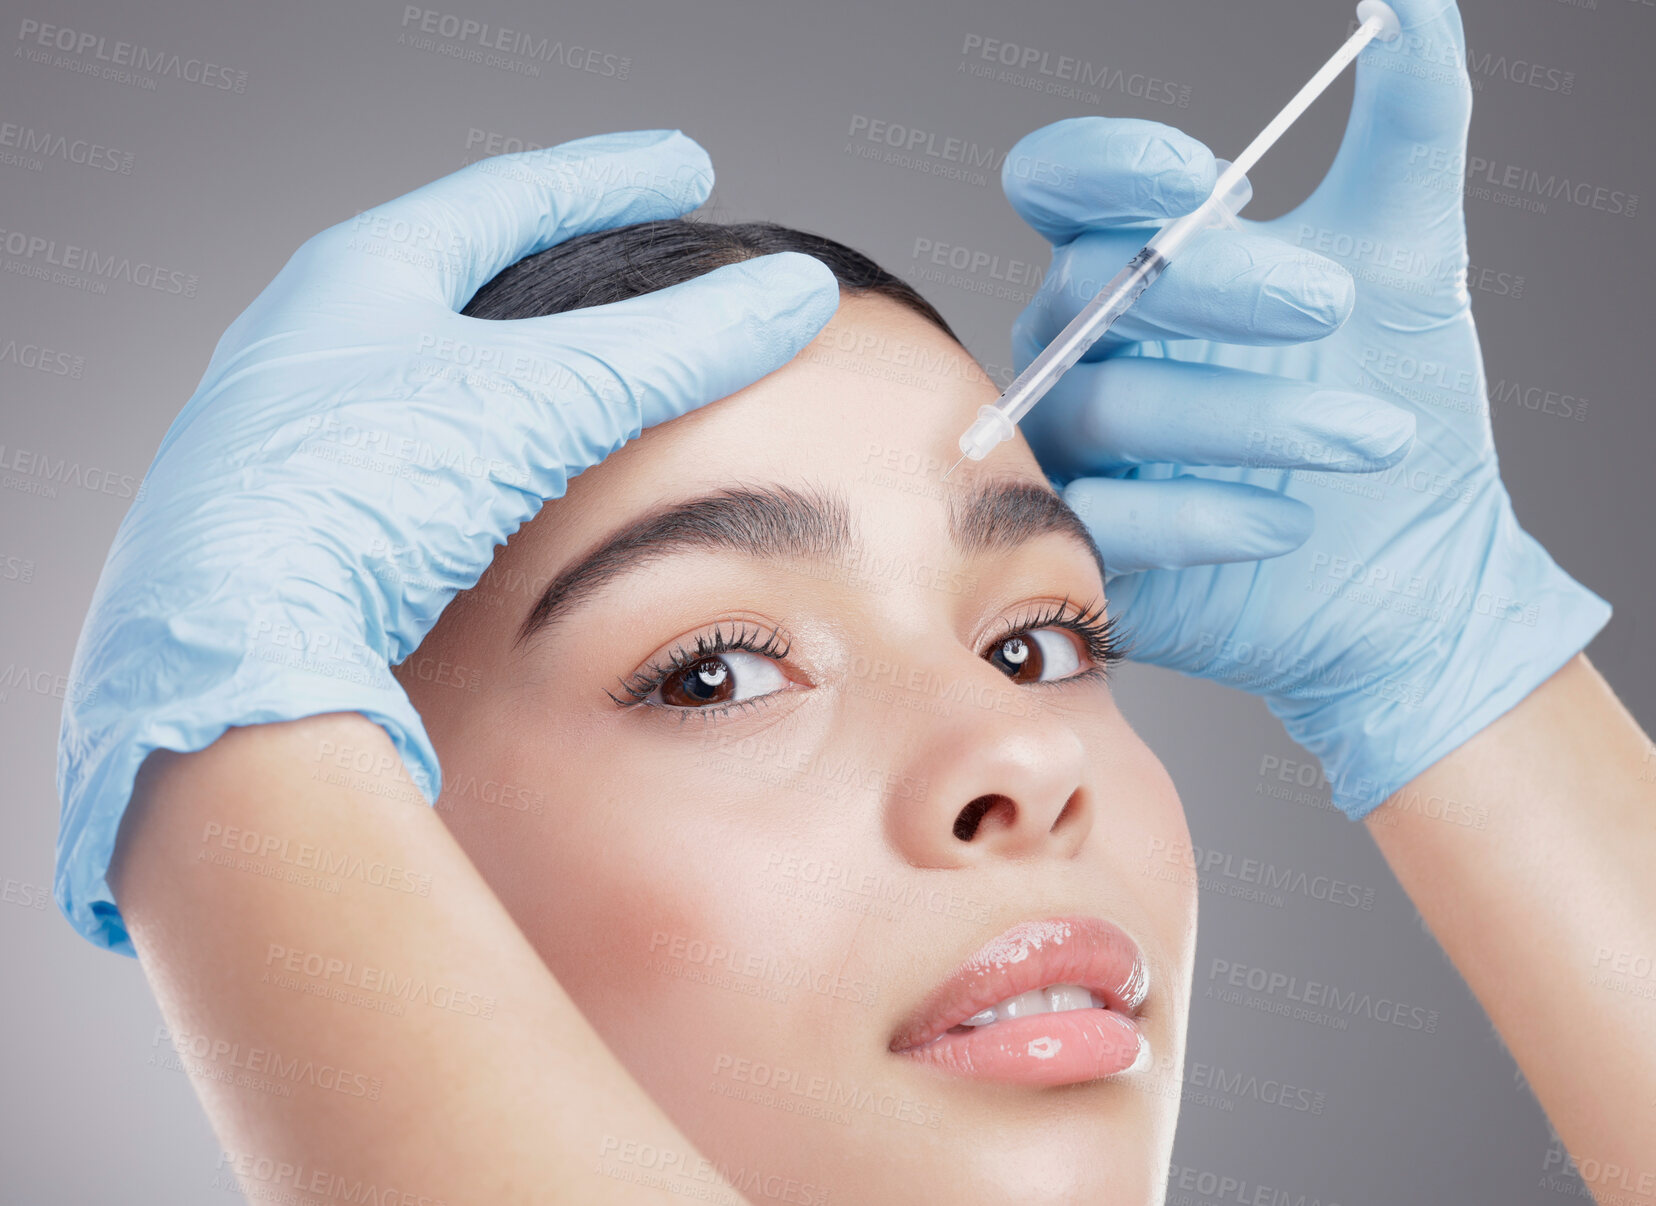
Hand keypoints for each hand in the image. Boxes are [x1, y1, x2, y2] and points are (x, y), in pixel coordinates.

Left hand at [56, 129, 840, 950]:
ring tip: (578, 354)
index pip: (511, 195)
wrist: (233, 650)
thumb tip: (789, 292)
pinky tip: (502, 468)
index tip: (683, 168)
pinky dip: (477, 434)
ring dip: (512, 351)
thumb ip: (674, 348)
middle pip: (461, 267)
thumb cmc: (353, 498)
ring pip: (428, 362)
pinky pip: (408, 444)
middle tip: (635, 245)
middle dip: (558, 252)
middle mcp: (314, 338)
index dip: (610, 176)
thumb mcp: (541, 401)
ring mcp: (295, 427)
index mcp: (360, 277)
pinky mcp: (296, 514)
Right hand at [1007, 0, 1608, 815]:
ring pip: (1107, 405)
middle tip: (1336, 304)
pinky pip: (1104, 521)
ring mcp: (1077, 451)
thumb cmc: (1397, 410)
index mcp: (1135, 261)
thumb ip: (1409, 126)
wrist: (1418, 573)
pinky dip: (1199, 515)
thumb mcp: (1411, 259)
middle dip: (1218, 287)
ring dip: (1250, 416)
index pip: (1061, 184)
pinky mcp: (1089, 550)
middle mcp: (1084, 349)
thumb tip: (1422, 4)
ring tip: (1371, 439)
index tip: (1205, 177)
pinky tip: (1286, 521)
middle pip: (1088, 288)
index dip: (1107, 168)